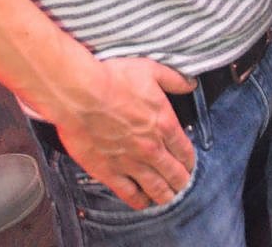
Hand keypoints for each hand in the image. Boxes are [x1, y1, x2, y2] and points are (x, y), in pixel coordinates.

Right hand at [54, 56, 195, 210]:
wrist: (80, 94)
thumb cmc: (112, 79)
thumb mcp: (150, 69)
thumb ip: (173, 79)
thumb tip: (191, 85)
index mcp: (164, 124)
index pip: (185, 151)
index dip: (189, 160)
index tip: (189, 164)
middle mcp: (151, 148)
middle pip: (175, 175)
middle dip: (182, 182)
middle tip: (183, 185)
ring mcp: (131, 163)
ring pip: (156, 189)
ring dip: (166, 196)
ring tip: (170, 198)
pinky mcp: (109, 172)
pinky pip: (130, 194)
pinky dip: (140, 201)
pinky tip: (143, 202)